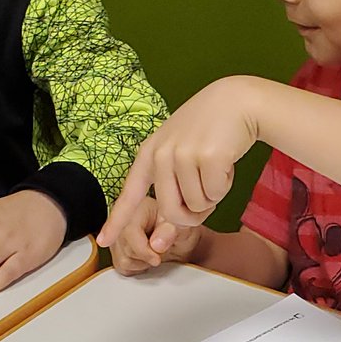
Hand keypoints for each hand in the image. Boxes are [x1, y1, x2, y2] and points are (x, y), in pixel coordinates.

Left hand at [98, 74, 260, 247]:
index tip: (103, 240)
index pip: (130, 193)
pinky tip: (226, 162)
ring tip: (215, 166)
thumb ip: (172, 188)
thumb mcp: (181, 154)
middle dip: (193, 213)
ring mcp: (183, 154)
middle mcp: (161, 154)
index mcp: (149, 153)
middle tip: (207, 193)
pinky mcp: (207, 156)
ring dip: (213, 195)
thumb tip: (164, 237)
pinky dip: (225, 186)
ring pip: (197, 205)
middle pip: (171, 211)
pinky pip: (215, 195)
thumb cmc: (209, 133)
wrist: (237, 101)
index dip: (117, 220)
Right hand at [106, 196, 200, 275]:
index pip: (130, 231)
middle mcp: (122, 218)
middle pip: (125, 249)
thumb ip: (170, 232)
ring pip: (122, 260)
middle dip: (146, 257)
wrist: (179, 236)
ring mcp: (116, 234)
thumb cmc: (179, 228)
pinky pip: (121, 267)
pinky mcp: (115, 249)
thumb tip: (156, 245)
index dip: (142, 250)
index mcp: (138, 206)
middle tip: (161, 254)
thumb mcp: (183, 227)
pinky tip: (146, 259)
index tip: (156, 259)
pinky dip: (136, 268)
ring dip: (142, 264)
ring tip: (154, 254)